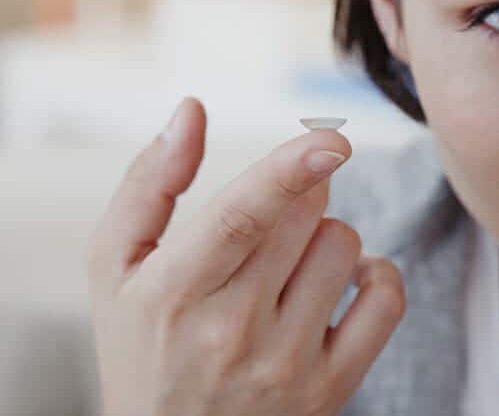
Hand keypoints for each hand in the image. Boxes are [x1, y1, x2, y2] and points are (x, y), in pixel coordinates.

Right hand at [86, 99, 405, 415]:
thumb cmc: (141, 346)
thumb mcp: (113, 267)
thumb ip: (149, 184)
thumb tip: (190, 110)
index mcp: (175, 291)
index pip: (241, 219)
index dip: (289, 171)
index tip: (331, 140)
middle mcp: (233, 330)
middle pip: (305, 216)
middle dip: (299, 191)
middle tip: (275, 215)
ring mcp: (287, 364)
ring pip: (344, 246)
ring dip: (326, 235)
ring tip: (291, 262)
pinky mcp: (330, 387)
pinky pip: (385, 301)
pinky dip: (377, 274)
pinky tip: (344, 280)